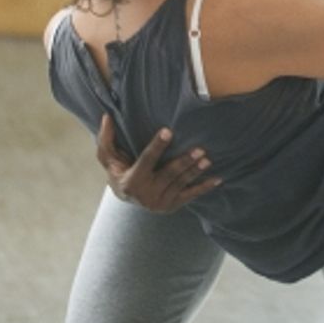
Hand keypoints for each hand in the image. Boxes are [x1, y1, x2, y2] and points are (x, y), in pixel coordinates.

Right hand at [95, 115, 220, 212]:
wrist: (125, 197)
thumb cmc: (118, 170)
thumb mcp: (108, 157)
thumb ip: (106, 138)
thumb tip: (106, 116)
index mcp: (131, 181)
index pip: (147, 160)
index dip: (157, 145)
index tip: (168, 131)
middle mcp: (146, 195)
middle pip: (168, 174)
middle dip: (184, 162)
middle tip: (199, 149)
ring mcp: (160, 203)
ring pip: (180, 183)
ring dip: (195, 172)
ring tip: (207, 160)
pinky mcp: (171, 206)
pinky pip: (190, 196)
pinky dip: (204, 188)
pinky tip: (217, 179)